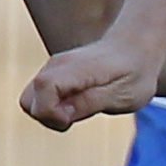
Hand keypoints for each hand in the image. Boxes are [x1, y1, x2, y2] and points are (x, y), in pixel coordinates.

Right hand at [21, 36, 159, 131]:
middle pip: (28, 100)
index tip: (73, 118)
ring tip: (77, 112)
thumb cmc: (135, 73)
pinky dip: (52, 108)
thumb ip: (91, 102)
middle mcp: (58, 65)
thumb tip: (62, 113)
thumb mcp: (123, 94)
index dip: (51, 112)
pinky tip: (76, 106)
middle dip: (47, 118)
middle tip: (76, 117)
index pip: (43, 88)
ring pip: (30, 100)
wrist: (136, 47)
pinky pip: (39, 97)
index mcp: (76, 68)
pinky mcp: (54, 74)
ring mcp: (53, 68)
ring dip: (49, 114)